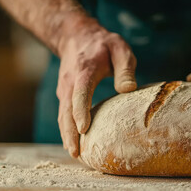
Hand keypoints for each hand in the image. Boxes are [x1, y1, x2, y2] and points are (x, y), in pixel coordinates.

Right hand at [56, 20, 136, 156]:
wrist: (77, 36)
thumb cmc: (103, 45)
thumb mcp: (120, 49)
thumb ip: (124, 69)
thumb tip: (128, 90)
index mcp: (84, 70)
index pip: (80, 93)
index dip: (81, 111)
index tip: (84, 128)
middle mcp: (69, 82)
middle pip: (66, 110)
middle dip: (70, 132)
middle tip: (76, 153)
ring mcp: (64, 89)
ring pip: (62, 115)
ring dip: (66, 135)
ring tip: (74, 154)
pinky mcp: (64, 95)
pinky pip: (64, 114)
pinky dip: (67, 130)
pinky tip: (74, 144)